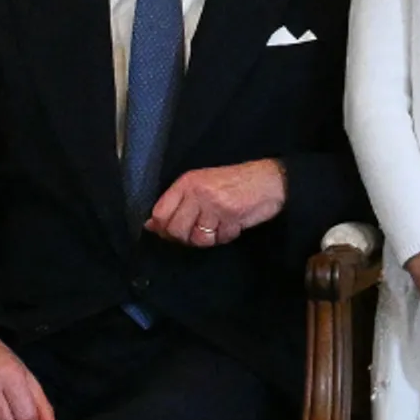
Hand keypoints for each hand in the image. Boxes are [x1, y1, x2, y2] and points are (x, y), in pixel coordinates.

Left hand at [147, 159, 287, 247]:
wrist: (268, 180)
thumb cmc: (234, 183)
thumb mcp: (201, 185)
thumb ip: (177, 203)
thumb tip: (151, 225)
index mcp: (186, 182)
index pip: (160, 213)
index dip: (162, 229)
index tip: (172, 233)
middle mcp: (197, 192)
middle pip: (176, 230)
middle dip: (186, 238)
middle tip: (200, 232)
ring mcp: (213, 204)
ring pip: (197, 238)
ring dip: (209, 238)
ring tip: (218, 226)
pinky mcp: (230, 216)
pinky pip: (219, 239)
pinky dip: (226, 236)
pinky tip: (232, 223)